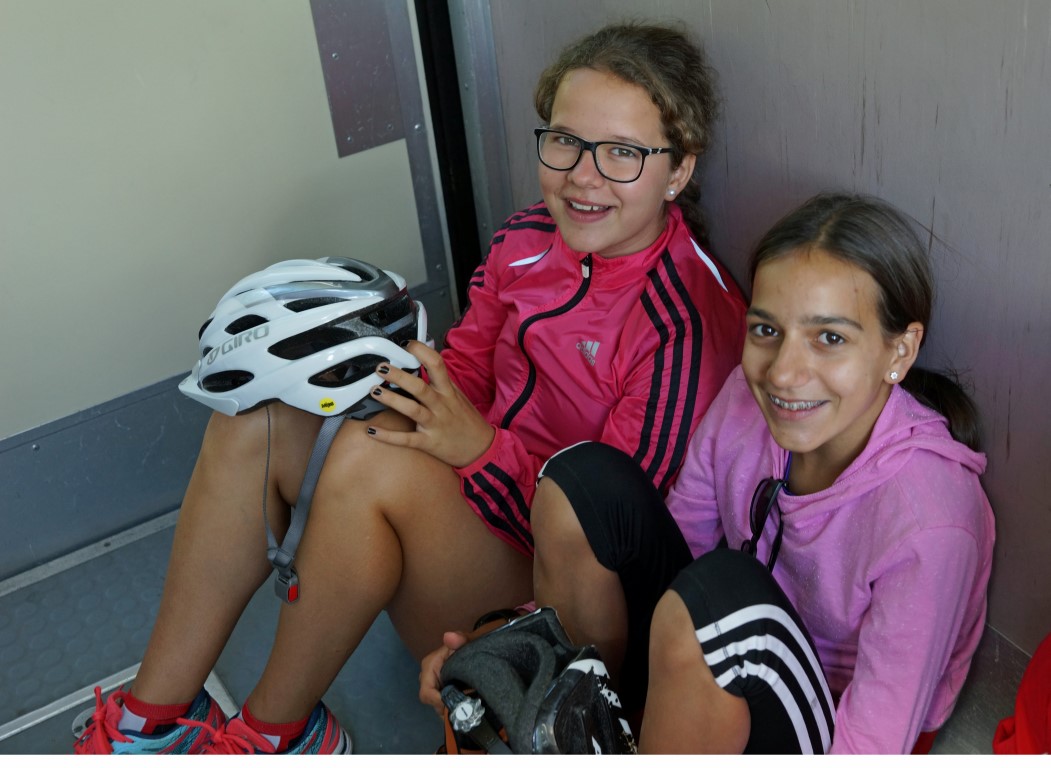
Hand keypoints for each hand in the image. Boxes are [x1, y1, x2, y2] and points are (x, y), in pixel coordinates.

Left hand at [366, 340, 495, 467]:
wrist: (480, 448)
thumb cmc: (466, 420)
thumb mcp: (458, 396)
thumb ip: (440, 382)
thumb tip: (423, 362)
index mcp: (448, 391)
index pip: (437, 365)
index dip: (422, 352)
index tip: (407, 345)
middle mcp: (441, 406)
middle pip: (420, 387)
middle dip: (399, 376)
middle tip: (381, 367)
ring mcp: (435, 425)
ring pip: (412, 410)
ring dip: (392, 400)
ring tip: (374, 391)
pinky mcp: (428, 443)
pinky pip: (406, 439)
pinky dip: (388, 436)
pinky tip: (372, 431)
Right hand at [419, 630, 469, 714]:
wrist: (473, 647)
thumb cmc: (466, 644)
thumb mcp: (465, 640)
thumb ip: (459, 638)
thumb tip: (448, 637)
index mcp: (429, 666)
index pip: (426, 692)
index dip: (439, 702)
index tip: (456, 705)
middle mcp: (429, 678)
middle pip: (432, 702)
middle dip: (448, 708)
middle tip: (466, 710)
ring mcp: (435, 686)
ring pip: (439, 706)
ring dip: (453, 709)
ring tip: (469, 710)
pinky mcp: (442, 692)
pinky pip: (445, 706)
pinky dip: (455, 709)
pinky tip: (468, 709)